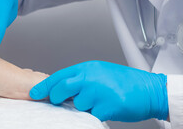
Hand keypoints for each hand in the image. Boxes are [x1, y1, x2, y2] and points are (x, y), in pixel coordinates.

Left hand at [29, 61, 168, 121]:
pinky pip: (93, 114)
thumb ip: (82, 79)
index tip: (34, 93)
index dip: (45, 86)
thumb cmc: (124, 82)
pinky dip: (98, 113)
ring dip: (85, 106)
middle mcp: (92, 77)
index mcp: (88, 68)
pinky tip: (109, 106)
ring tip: (101, 100)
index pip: (60, 76)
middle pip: (62, 88)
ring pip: (78, 105)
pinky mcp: (107, 106)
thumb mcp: (100, 72)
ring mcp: (99, 91)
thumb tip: (63, 89)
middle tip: (56, 101)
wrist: (148, 89)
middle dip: (55, 97)